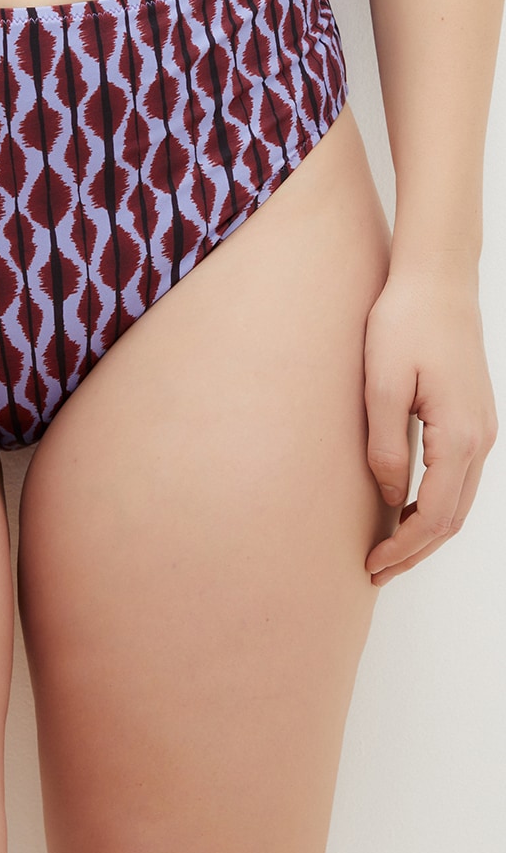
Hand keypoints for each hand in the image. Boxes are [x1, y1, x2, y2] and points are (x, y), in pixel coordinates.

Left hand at [363, 265, 497, 585]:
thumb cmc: (404, 322)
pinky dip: (434, 504)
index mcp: (459, 437)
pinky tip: (404, 509)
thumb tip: (389, 497)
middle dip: (414, 551)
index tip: (370, 565)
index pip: (435, 517)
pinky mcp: (473, 418)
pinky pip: (458, 478)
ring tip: (386, 551)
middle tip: (374, 572)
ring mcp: (483, 430)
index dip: (404, 548)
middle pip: (452, 519)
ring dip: (425, 532)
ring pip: (459, 501)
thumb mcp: (381, 384)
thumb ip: (384, 445)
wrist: (437, 280)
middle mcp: (481, 440)